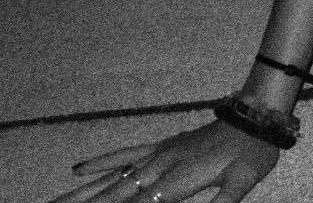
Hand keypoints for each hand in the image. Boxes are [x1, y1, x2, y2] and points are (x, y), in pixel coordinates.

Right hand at [50, 119, 279, 202]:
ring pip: (113, 177)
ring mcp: (160, 154)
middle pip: (116, 194)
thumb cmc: (253, 154)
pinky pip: (126, 154)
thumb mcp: (243, 184)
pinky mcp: (163, 145)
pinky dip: (102, 161)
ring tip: (53, 202)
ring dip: (83, 192)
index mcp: (180, 180)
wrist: (258, 118)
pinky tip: (78, 169)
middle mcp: (163, 166)